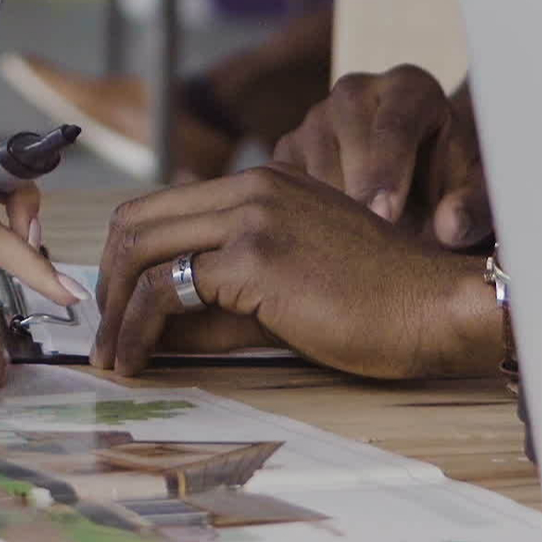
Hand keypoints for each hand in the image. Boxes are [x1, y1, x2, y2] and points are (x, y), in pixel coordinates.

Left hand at [93, 164, 503, 380]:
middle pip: (137, 220)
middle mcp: (252, 187)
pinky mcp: (256, 258)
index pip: (161, 207)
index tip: (117, 305)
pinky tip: (138, 358)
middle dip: (108, 282)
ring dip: (116, 309)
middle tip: (103, 332)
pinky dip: (140, 327)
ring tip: (113, 355)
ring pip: (143, 249)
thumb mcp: (288, 285)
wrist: (438, 306)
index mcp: (262, 183)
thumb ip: (223, 294)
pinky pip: (170, 289)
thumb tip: (157, 325)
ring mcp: (252, 216)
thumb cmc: (378, 303)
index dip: (126, 258)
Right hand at [269, 65, 489, 249]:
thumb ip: (474, 209)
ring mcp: (317, 117)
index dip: (388, 169)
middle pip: (343, 131)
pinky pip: (283, 179)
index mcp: (411, 89)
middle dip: (354, 188)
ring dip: (326, 204)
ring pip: (309, 156)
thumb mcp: (480, 195)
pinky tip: (324, 245)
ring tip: (352, 250)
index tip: (385, 216)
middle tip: (365, 241)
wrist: (427, 181)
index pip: (395, 122)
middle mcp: (357, 92)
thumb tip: (449, 227)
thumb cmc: (458, 185)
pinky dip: (298, 211)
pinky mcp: (290, 147)